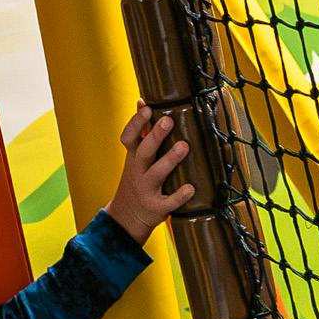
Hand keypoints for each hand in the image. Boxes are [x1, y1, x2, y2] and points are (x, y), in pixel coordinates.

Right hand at [107, 106, 196, 242]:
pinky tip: (191, 188)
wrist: (127, 217)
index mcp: (133, 158)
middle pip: (144, 151)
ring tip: (184, 146)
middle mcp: (138, 172)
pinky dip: (179, 196)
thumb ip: (140, 131)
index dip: (136, 123)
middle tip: (169, 120)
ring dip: (170, 160)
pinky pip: (169, 202)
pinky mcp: (157, 208)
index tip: (147, 108)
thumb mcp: (134, 156)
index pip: (129, 137)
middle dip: (155, 136)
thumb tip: (141, 101)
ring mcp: (147, 190)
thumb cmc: (137, 179)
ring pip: (157, 174)